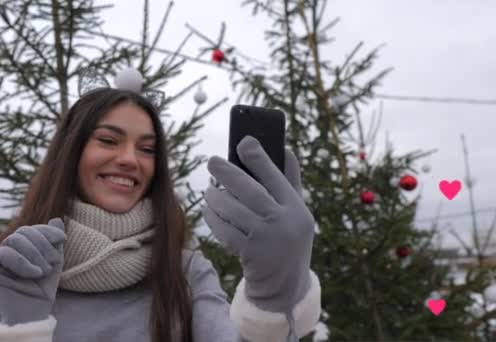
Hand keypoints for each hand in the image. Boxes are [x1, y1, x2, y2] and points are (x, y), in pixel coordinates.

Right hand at [0, 218, 65, 324]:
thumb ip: (54, 242)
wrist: (31, 311)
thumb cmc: (42, 288)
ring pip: (14, 239)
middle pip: (24, 231)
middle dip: (42, 245)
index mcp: (27, 244)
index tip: (62, 238)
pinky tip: (34, 274)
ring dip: (33, 254)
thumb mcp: (54, 262)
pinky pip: (4, 254)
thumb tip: (57, 219)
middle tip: (52, 263)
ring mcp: (2, 256)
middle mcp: (13, 247)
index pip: (35, 228)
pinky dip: (22, 263)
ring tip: (43, 271)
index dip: (48, 230)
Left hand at [202, 136, 314, 314]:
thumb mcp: (298, 212)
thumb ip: (291, 182)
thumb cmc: (288, 237)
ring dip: (215, 197)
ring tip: (209, 191)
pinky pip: (224, 229)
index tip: (243, 141)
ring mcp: (266, 238)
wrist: (285, 285)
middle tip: (212, 162)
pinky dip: (213, 218)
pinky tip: (208, 210)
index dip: (259, 156)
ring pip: (232, 208)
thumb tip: (284, 147)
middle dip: (227, 172)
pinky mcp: (249, 253)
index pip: (276, 175)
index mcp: (297, 207)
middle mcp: (283, 221)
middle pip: (249, 189)